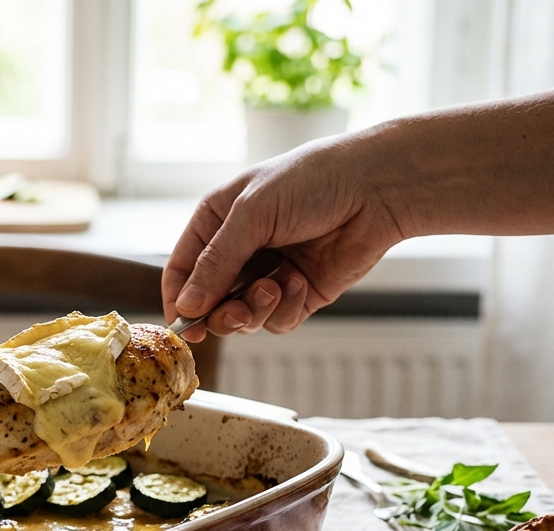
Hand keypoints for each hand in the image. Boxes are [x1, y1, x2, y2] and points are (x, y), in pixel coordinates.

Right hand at [162, 135, 408, 342]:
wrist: (375, 188)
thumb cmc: (311, 182)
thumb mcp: (252, 215)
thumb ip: (216, 263)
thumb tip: (186, 307)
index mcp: (217, 223)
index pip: (182, 269)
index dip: (178, 299)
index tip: (181, 325)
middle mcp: (239, 251)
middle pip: (209, 302)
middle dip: (221, 313)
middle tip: (237, 314)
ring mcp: (269, 274)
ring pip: (243, 317)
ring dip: (257, 309)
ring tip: (276, 286)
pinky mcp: (299, 294)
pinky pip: (277, 321)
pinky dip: (285, 309)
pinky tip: (300, 283)